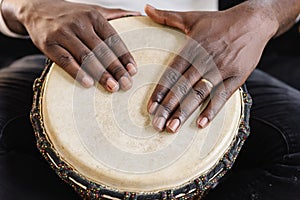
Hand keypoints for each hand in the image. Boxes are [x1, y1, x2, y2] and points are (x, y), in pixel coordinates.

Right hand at [1, 0, 140, 90]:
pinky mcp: (49, 44)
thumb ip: (115, 14)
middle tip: (126, 84)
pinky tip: (88, 83)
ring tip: (112, 87)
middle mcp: (79, 23)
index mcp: (94, 16)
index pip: (113, 39)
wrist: (37, 8)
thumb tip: (138, 15)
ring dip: (101, 74)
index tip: (133, 71)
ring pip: (86, 57)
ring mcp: (63, 33)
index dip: (124, 56)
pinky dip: (77, 72)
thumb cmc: (70, 14)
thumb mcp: (93, 10)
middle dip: (116, 69)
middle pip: (102, 50)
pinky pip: (65, 60)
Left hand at [145, 4, 277, 131]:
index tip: (150, 107)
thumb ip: (167, 17)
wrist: (254, 21)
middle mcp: (206, 58)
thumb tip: (146, 9)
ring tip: (172, 128)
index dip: (161, 90)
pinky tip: (201, 123)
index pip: (172, 72)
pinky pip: (223, 96)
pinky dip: (212, 110)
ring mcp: (222, 68)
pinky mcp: (238, 76)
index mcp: (193, 47)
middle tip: (157, 124)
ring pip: (200, 93)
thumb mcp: (193, 18)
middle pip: (183, 86)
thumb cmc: (220, 22)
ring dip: (186, 111)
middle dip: (168, 107)